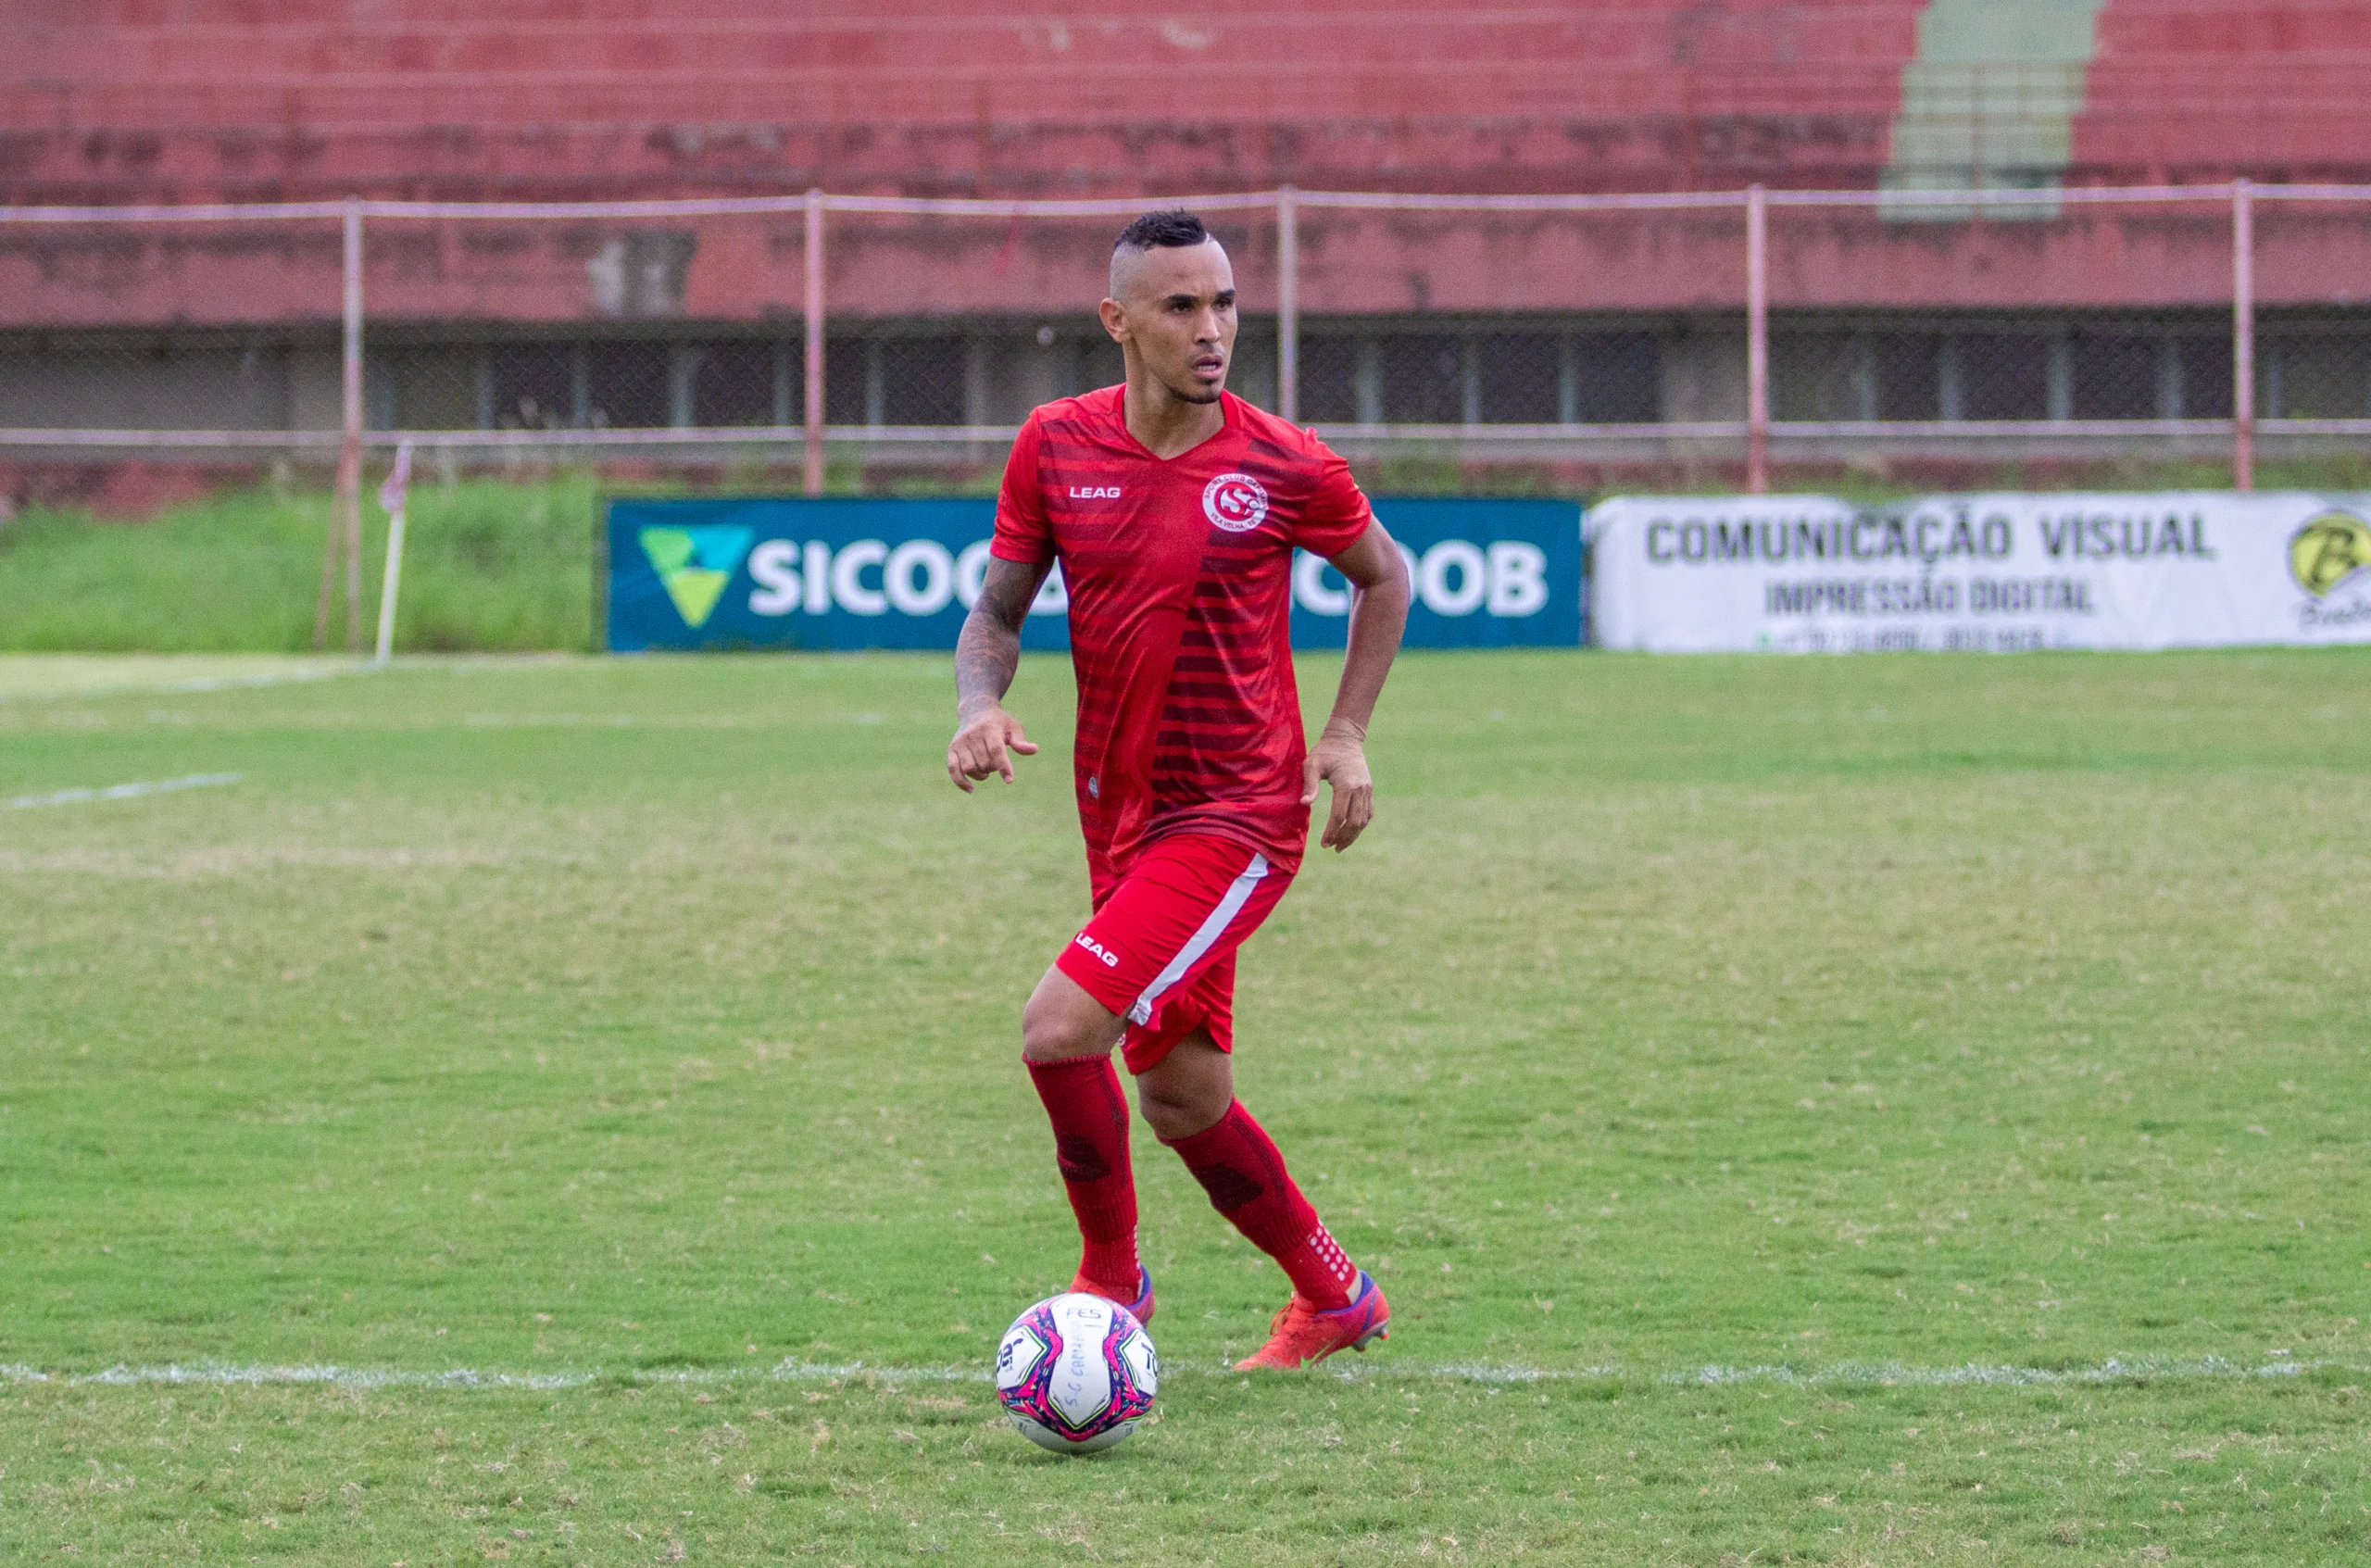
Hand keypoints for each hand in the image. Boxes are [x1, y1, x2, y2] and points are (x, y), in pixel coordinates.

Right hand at [947, 704, 1037, 791]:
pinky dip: (961, 782)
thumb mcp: (1013, 727)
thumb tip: (1034, 750)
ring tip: (986, 769)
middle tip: (996, 761)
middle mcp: (972, 735)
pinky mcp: (952, 749)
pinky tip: (971, 789)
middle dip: (993, 768)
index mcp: (989, 728)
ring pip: (969, 768)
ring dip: (981, 775)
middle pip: (984, 762)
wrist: (975, 711)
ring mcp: (960, 743)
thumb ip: (1021, 741)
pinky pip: (953, 770)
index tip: (1009, 780)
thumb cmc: (999, 722)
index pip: (996, 750)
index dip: (1003, 766)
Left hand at [1300, 722, 1373, 851]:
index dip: (1332, 832)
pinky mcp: (1369, 789)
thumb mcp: (1312, 764)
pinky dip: (1361, 825)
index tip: (1323, 843)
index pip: (1339, 815)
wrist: (1345, 739)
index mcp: (1346, 784)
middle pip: (1354, 822)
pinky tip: (1351, 832)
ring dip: (1353, 835)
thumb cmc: (1325, 751)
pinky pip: (1368, 812)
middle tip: (1331, 847)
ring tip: (1340, 845)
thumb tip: (1304, 804)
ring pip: (1363, 820)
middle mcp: (1360, 789)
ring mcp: (1367, 789)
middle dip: (1343, 838)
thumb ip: (1310, 785)